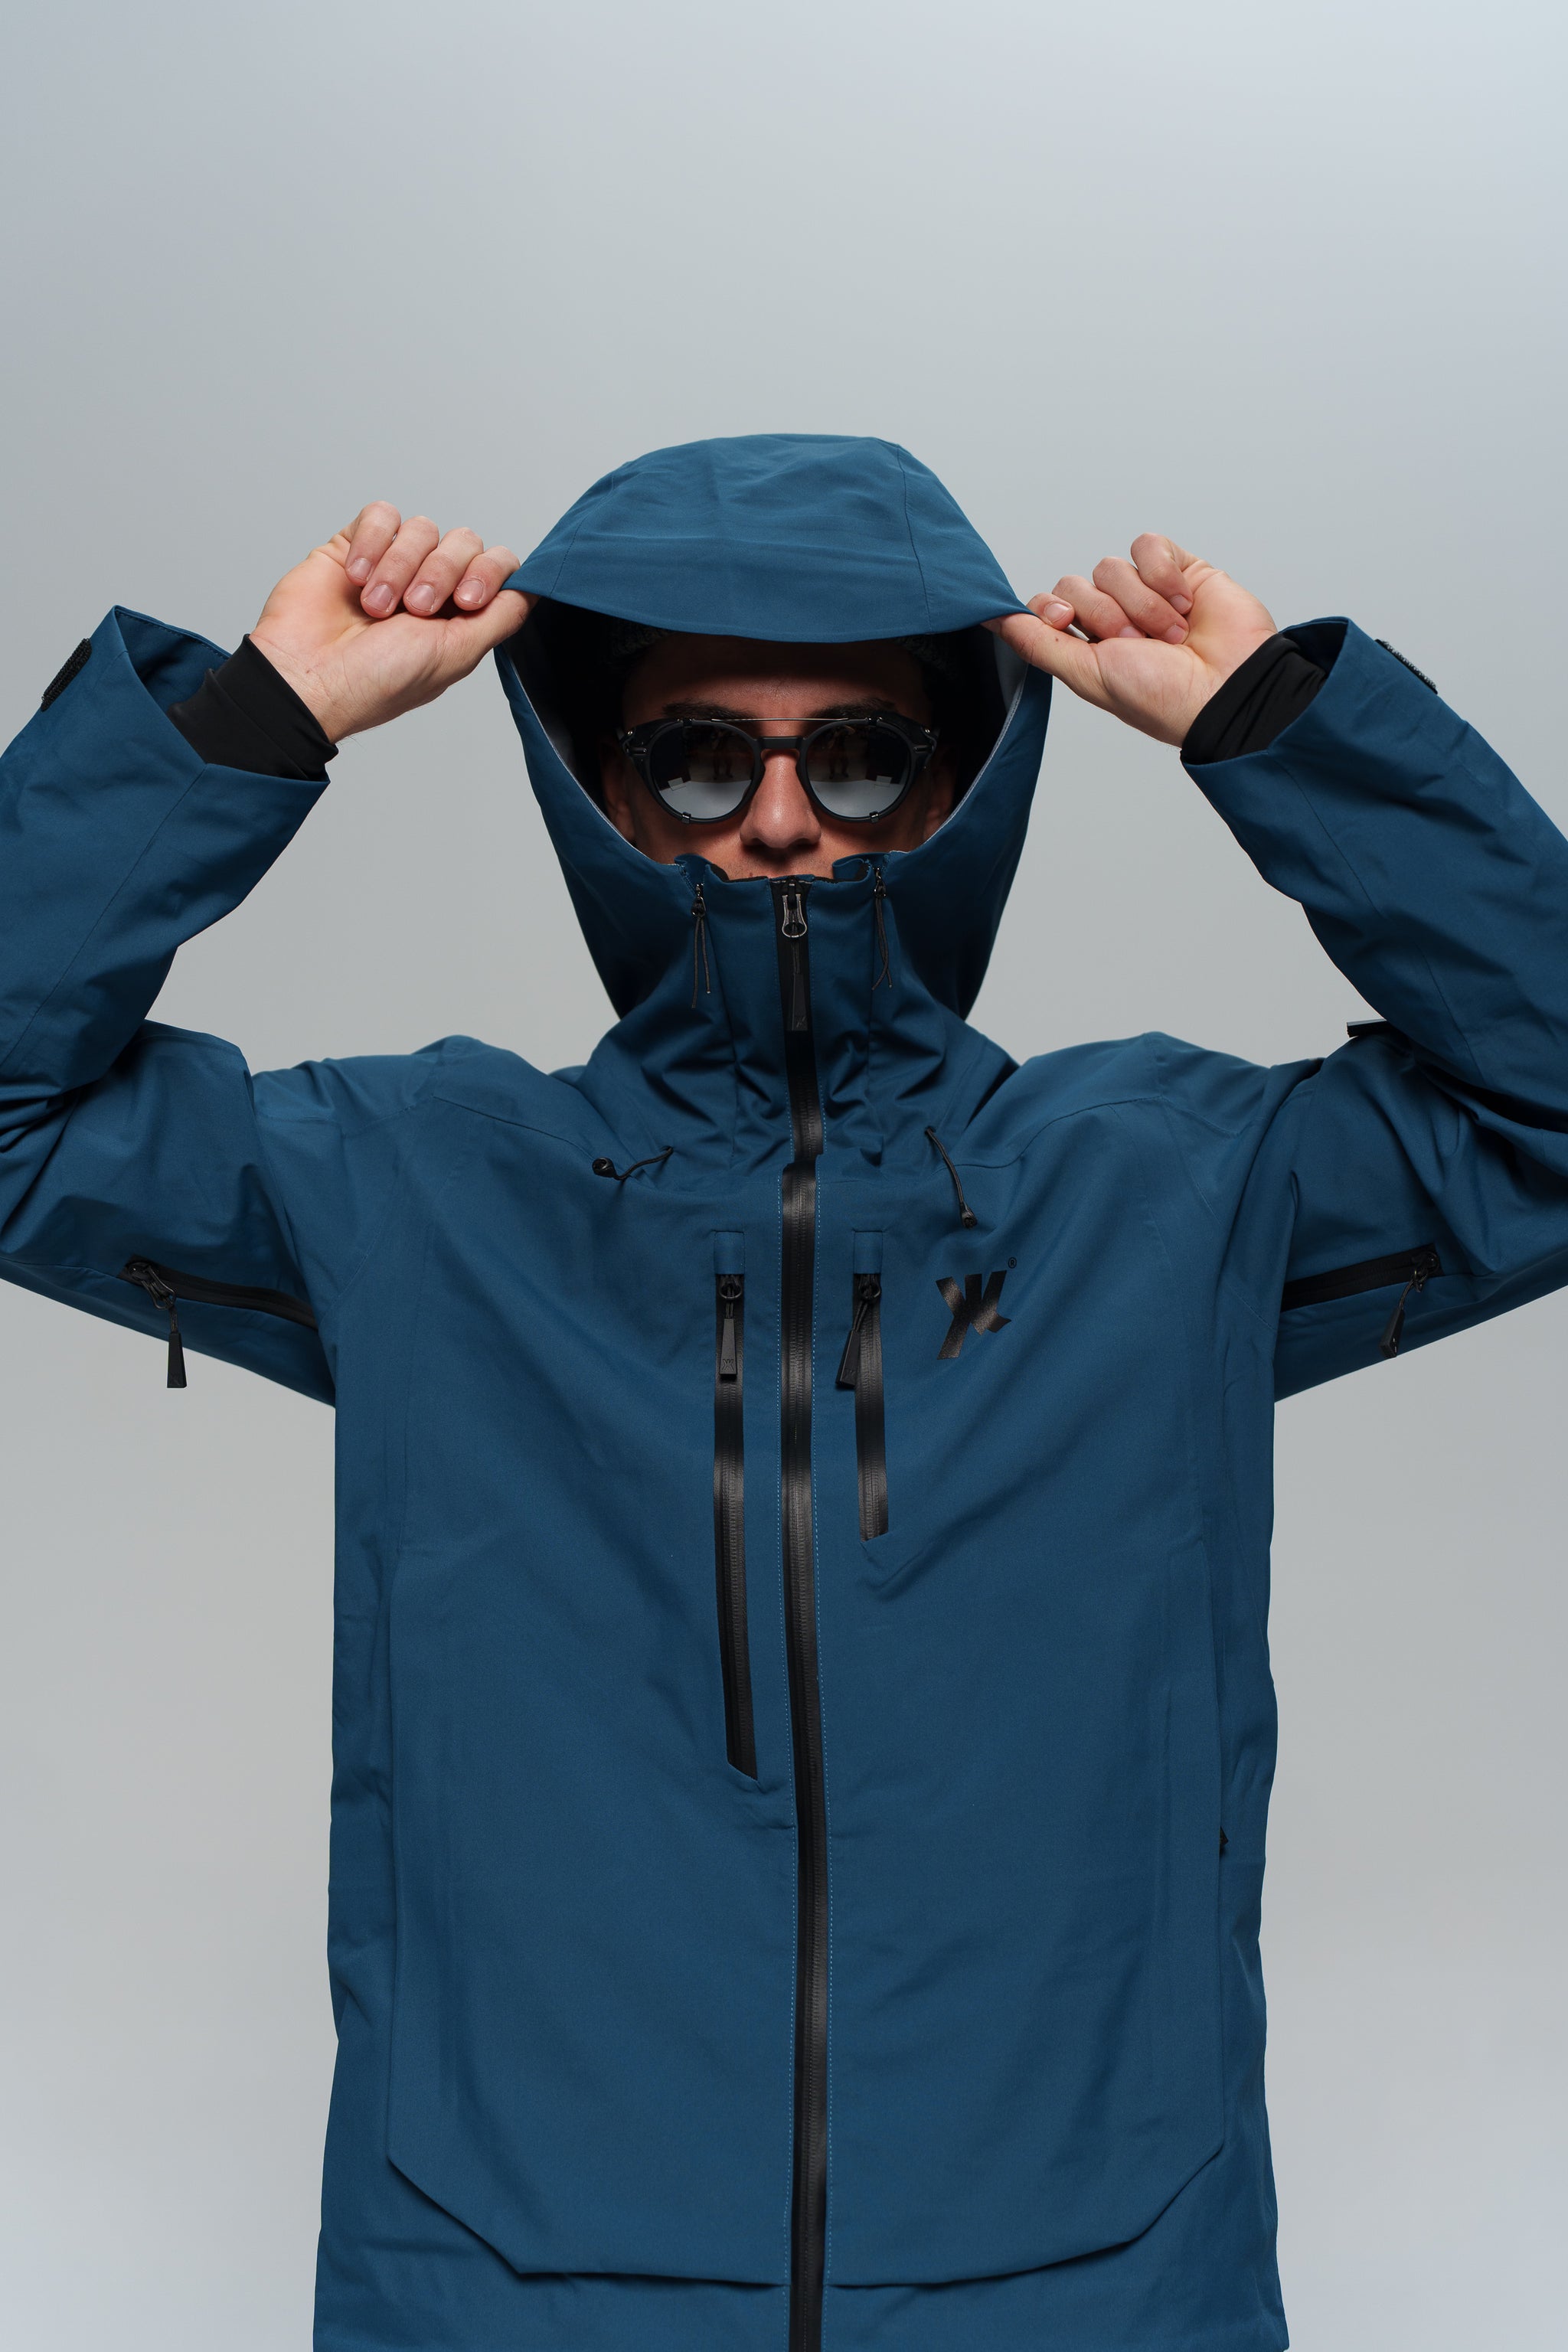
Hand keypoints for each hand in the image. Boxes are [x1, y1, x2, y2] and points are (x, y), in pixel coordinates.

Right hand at [248, 504, 531, 741]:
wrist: (307, 678)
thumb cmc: (376, 681)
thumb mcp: (455, 655)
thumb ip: (501, 618)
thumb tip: (535, 589)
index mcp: (459, 616)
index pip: (497, 566)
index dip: (487, 573)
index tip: (465, 602)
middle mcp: (430, 586)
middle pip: (464, 541)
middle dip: (441, 572)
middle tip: (413, 609)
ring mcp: (392, 564)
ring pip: (422, 529)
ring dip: (400, 567)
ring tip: (375, 606)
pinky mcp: (355, 545)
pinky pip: (382, 515)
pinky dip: (373, 543)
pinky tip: (356, 576)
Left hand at [986, 535, 1276, 746]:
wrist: (1229, 688)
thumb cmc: (1163, 697)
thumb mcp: (1086, 675)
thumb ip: (1037, 643)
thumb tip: (992, 619)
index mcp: (1087, 648)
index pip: (1047, 607)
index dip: (1052, 610)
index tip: (1066, 624)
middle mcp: (1114, 619)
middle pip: (1076, 584)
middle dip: (1104, 614)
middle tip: (1138, 644)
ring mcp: (1147, 593)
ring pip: (1112, 567)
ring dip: (1140, 603)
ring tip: (1171, 634)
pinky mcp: (1179, 569)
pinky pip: (1148, 546)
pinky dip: (1162, 573)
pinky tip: (1183, 603)